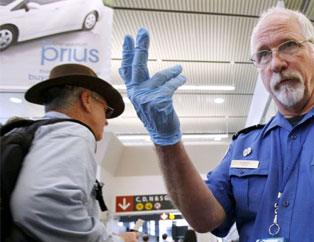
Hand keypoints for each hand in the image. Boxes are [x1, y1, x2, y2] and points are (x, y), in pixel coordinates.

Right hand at [119, 28, 185, 144]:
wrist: (162, 134)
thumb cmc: (155, 115)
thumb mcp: (143, 98)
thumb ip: (138, 83)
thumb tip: (127, 67)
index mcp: (132, 90)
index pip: (128, 68)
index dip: (128, 52)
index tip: (128, 38)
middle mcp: (136, 92)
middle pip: (138, 65)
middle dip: (140, 47)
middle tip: (143, 31)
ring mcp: (147, 97)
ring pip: (161, 76)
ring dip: (172, 72)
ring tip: (179, 69)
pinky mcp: (159, 101)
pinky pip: (171, 85)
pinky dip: (177, 80)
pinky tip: (182, 77)